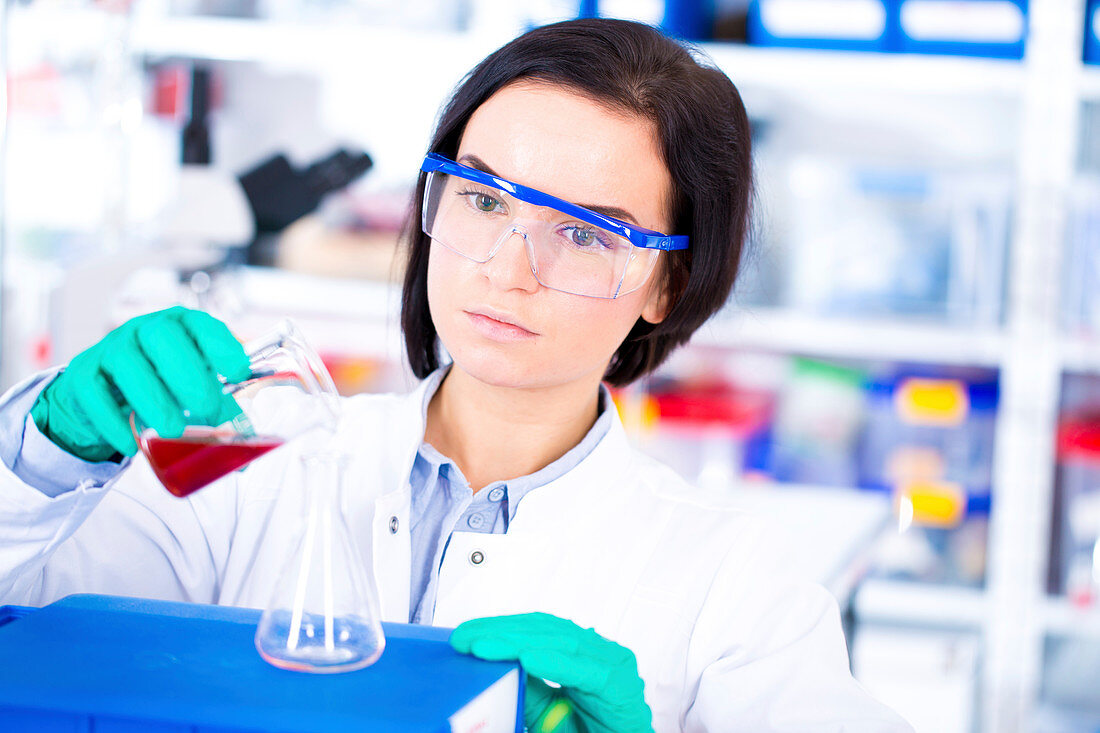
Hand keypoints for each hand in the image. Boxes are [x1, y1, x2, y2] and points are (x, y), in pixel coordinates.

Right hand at [31, 306, 249, 461]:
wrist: (104, 394)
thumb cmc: (159, 384)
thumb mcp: (191, 388)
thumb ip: (218, 406)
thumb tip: (245, 445)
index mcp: (178, 327)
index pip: (199, 324)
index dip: (220, 344)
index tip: (239, 370)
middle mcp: (143, 330)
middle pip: (161, 336)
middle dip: (188, 373)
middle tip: (206, 408)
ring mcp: (110, 349)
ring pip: (126, 363)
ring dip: (152, 398)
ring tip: (171, 430)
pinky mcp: (83, 375)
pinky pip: (92, 392)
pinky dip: (112, 419)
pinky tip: (131, 443)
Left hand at [450, 612, 652, 732]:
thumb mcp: (548, 713)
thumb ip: (528, 689)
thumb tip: (493, 667)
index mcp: (584, 654)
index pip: (539, 629)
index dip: (502, 627)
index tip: (465, 634)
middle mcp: (600, 653)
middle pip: (547, 630)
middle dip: (502, 632)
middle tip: (465, 638)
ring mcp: (614, 666)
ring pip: (562, 643)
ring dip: (518, 643)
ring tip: (484, 647)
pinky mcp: (621, 687)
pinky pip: (585, 672)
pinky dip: (555, 663)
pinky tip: (528, 659)